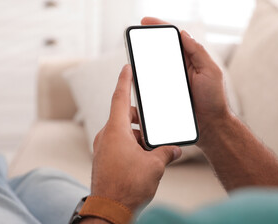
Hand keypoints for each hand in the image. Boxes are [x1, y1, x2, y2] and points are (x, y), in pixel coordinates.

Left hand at [91, 65, 181, 211]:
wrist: (110, 210)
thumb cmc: (128, 186)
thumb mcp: (154, 165)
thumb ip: (166, 152)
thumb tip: (174, 150)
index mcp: (115, 130)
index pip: (120, 97)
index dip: (125, 80)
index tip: (126, 67)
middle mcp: (106, 136)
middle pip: (124, 116)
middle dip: (141, 120)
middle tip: (154, 130)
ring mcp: (103, 148)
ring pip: (122, 131)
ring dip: (137, 136)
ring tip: (151, 150)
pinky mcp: (104, 158)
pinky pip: (118, 143)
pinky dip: (131, 145)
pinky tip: (143, 159)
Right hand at [141, 17, 229, 149]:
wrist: (210, 125)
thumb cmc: (214, 99)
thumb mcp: (211, 72)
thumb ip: (198, 53)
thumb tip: (184, 34)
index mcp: (191, 60)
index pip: (174, 39)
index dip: (160, 27)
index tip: (146, 22)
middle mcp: (180, 69)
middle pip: (161, 51)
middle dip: (147, 42)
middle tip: (136, 38)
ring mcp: (172, 82)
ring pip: (154, 68)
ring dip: (144, 62)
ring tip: (134, 57)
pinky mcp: (166, 95)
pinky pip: (152, 85)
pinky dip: (144, 80)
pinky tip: (137, 78)